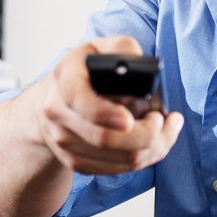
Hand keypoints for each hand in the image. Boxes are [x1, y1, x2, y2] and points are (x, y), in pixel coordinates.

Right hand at [29, 35, 183, 175]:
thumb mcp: (101, 47)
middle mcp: (58, 111)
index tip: (130, 119)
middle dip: (146, 134)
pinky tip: (153, 142)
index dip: (106, 113)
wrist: (51, 99)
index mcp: (65, 77)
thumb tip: (145, 72)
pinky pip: (117, 169)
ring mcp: (63, 141)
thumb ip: (124, 49)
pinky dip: (143, 158)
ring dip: (152, 147)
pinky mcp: (75, 162)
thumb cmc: (84, 71)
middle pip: (105, 138)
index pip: (79, 99)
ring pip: (118, 158)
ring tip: (165, 129)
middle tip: (162, 119)